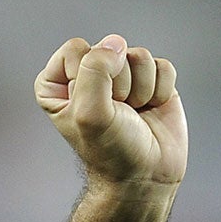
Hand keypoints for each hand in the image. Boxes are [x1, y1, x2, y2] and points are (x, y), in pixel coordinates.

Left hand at [35, 36, 185, 189]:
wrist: (145, 177)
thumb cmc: (111, 150)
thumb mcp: (90, 112)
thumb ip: (94, 70)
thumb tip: (116, 44)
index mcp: (58, 83)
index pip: (75, 50)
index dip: (90, 77)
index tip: (93, 108)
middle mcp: (88, 75)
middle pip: (110, 50)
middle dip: (120, 84)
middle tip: (118, 114)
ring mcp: (122, 77)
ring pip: (139, 56)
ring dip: (141, 90)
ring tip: (134, 114)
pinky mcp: (151, 81)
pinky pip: (162, 66)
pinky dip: (160, 91)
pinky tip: (151, 110)